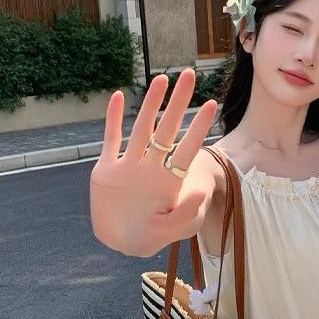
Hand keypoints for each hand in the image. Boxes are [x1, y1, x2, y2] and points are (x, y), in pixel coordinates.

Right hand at [90, 69, 217, 256]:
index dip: (198, 127)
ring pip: (141, 128)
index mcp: (168, 181)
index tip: (212, 104)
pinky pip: (111, 140)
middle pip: (166, 129)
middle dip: (178, 103)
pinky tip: (119, 97)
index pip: (186, 148)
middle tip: (189, 74)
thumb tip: (202, 193)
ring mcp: (129, 166)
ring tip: (161, 79)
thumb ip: (186, 214)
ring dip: (150, 104)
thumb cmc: (148, 239)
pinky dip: (114, 119)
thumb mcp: (170, 231)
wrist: (118, 243)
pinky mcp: (107, 170)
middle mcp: (150, 168)